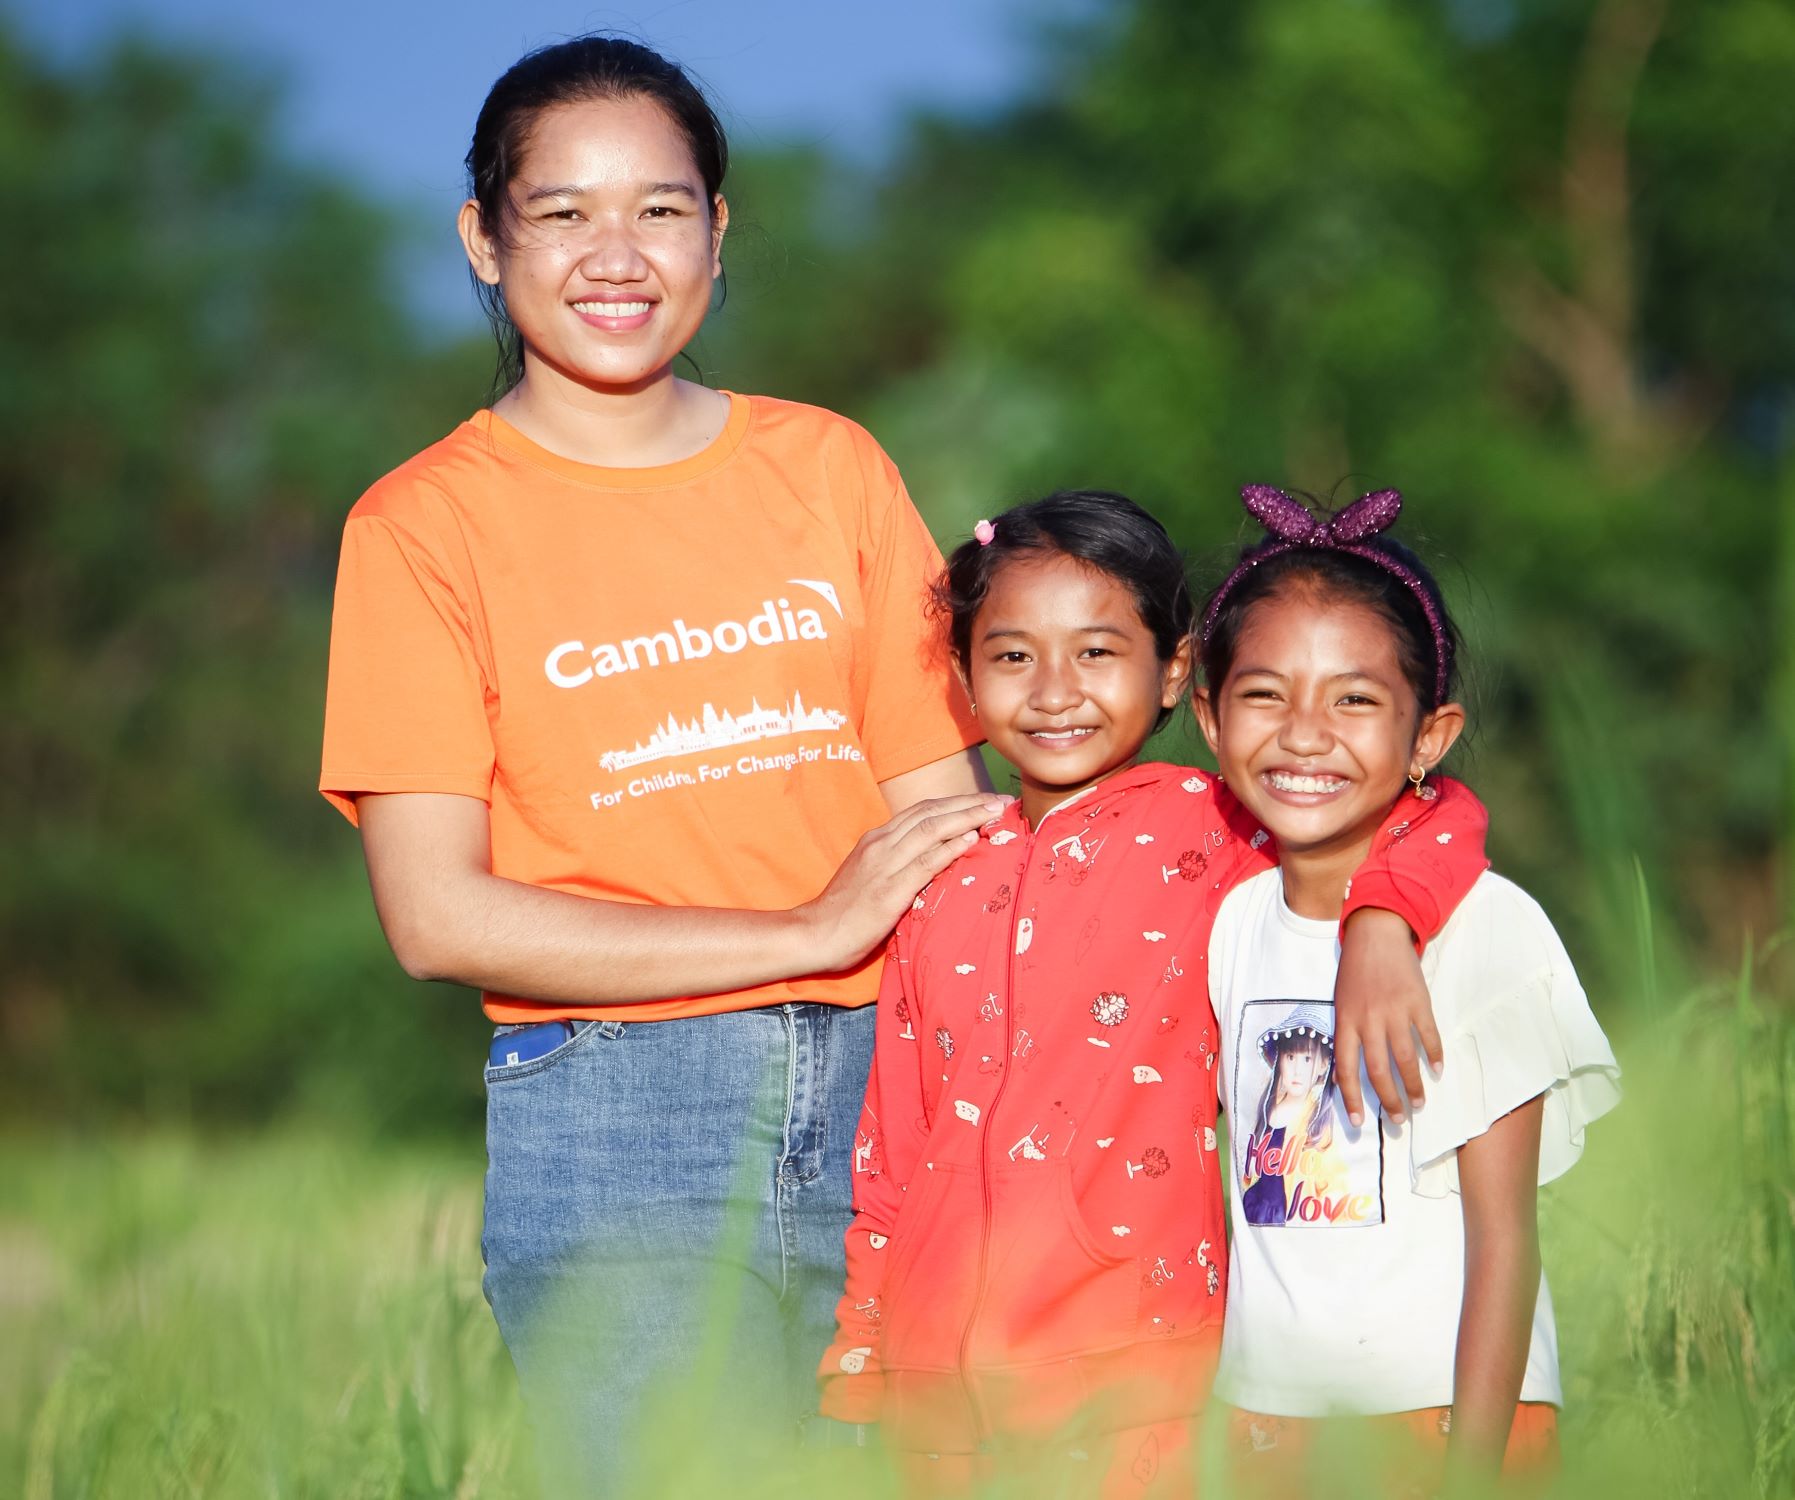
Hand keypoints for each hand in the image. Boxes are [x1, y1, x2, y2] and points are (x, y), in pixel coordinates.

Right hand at [798, 794, 1008, 969]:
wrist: (814, 934)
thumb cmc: (844, 912)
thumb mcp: (870, 876)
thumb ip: (897, 862)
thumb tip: (931, 858)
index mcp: (877, 839)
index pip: (922, 810)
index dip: (955, 802)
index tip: (983, 800)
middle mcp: (881, 844)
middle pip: (931, 812)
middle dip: (968, 803)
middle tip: (1000, 799)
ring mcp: (884, 865)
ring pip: (931, 830)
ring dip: (967, 817)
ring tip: (995, 811)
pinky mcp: (889, 891)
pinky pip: (925, 863)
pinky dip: (950, 848)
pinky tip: (971, 839)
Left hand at [1333, 908, 1442, 1125]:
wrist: (1376, 933)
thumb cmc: (1355, 971)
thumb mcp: (1341, 1001)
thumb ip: (1348, 1033)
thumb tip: (1350, 1071)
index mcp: (1345, 1020)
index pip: (1346, 1069)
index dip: (1351, 1098)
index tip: (1359, 1122)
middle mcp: (1369, 1020)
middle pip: (1378, 1071)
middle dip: (1389, 1100)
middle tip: (1399, 1118)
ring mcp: (1395, 1011)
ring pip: (1405, 1059)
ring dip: (1413, 1085)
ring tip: (1419, 1103)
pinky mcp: (1418, 1001)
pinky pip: (1428, 1035)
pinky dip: (1434, 1055)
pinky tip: (1437, 1070)